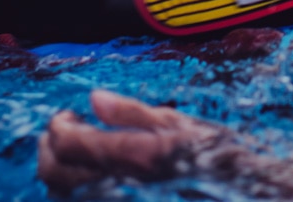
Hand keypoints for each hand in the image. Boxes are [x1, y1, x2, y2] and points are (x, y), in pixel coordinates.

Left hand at [38, 90, 220, 194]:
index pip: (67, 143)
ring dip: (60, 170)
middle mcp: (119, 187)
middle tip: (64, 131)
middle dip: (48, 149)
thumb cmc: (215, 158)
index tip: (68, 115)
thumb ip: (131, 113)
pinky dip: (76, 188)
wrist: (243, 196)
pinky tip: (94, 174)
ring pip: (63, 194)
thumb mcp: (179, 125)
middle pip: (54, 174)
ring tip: (77, 151)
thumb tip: (94, 99)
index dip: (57, 126)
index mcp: (135, 157)